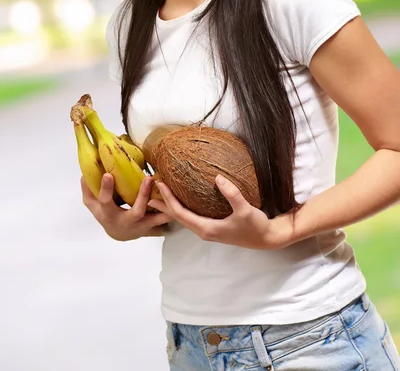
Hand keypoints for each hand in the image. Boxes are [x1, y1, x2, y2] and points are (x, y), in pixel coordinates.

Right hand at [81, 174, 173, 241]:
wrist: (118, 234)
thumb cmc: (105, 215)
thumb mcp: (92, 204)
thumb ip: (88, 189)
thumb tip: (85, 173)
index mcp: (109, 213)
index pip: (105, 200)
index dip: (106, 188)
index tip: (108, 174)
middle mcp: (127, 221)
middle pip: (137, 210)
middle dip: (143, 196)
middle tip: (148, 178)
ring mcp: (142, 225)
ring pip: (156, 218)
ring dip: (165, 207)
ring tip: (172, 192)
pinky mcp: (153, 226)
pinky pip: (165, 219)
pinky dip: (173, 211)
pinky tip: (181, 200)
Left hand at [148, 175, 291, 249]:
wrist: (267, 239)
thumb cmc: (255, 226)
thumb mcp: (245, 210)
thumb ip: (232, 194)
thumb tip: (217, 178)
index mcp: (206, 228)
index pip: (180, 213)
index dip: (168, 199)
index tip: (159, 184)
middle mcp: (203, 230)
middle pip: (176, 216)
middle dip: (163, 202)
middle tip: (149, 188)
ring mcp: (207, 229)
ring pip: (182, 217)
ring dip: (170, 205)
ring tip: (159, 193)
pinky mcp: (212, 227)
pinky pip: (190, 216)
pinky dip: (181, 207)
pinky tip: (180, 199)